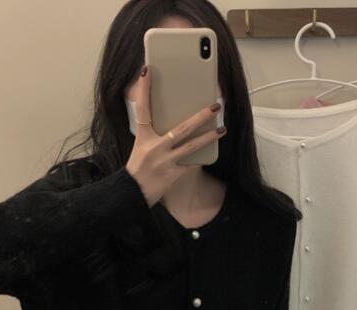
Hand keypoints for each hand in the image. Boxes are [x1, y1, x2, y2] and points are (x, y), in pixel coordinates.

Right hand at [125, 65, 226, 207]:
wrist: (133, 193)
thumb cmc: (139, 168)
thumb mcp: (141, 146)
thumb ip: (155, 134)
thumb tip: (174, 121)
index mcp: (143, 137)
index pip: (142, 108)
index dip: (144, 89)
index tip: (147, 70)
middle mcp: (155, 147)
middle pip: (181, 128)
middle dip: (200, 116)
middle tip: (215, 105)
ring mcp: (166, 161)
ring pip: (192, 145)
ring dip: (209, 137)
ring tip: (222, 128)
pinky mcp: (174, 173)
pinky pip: (191, 162)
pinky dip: (200, 156)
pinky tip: (211, 149)